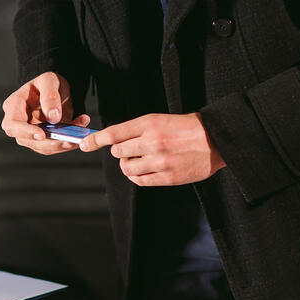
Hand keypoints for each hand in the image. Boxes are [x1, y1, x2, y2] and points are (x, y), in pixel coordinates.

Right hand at [1, 72, 90, 154]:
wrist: (57, 88)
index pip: (12, 124)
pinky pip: (54, 145)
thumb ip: (50, 96)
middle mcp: (19, 122)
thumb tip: (53, 117)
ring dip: (61, 144)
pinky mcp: (44, 138)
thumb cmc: (48, 82)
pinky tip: (79, 130)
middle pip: (27, 140)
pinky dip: (68, 141)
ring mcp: (30, 132)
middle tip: (67, 140)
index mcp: (14, 106)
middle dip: (48, 143)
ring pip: (42, 147)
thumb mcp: (49, 80)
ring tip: (78, 134)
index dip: (25, 132)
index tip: (41, 134)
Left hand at [79, 113, 225, 184]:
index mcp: (150, 123)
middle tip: (132, 149)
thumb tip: (112, 140)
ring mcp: (161, 161)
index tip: (84, 145)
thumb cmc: (185, 128)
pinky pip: (140, 180)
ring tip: (141, 159)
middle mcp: (153, 142)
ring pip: (127, 168)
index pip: (114, 133)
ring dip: (129, 164)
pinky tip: (145, 169)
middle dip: (121, 151)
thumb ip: (135, 129)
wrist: (215, 140)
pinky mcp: (168, 177)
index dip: (96, 140)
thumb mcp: (159, 119)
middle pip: (118, 152)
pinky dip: (137, 176)